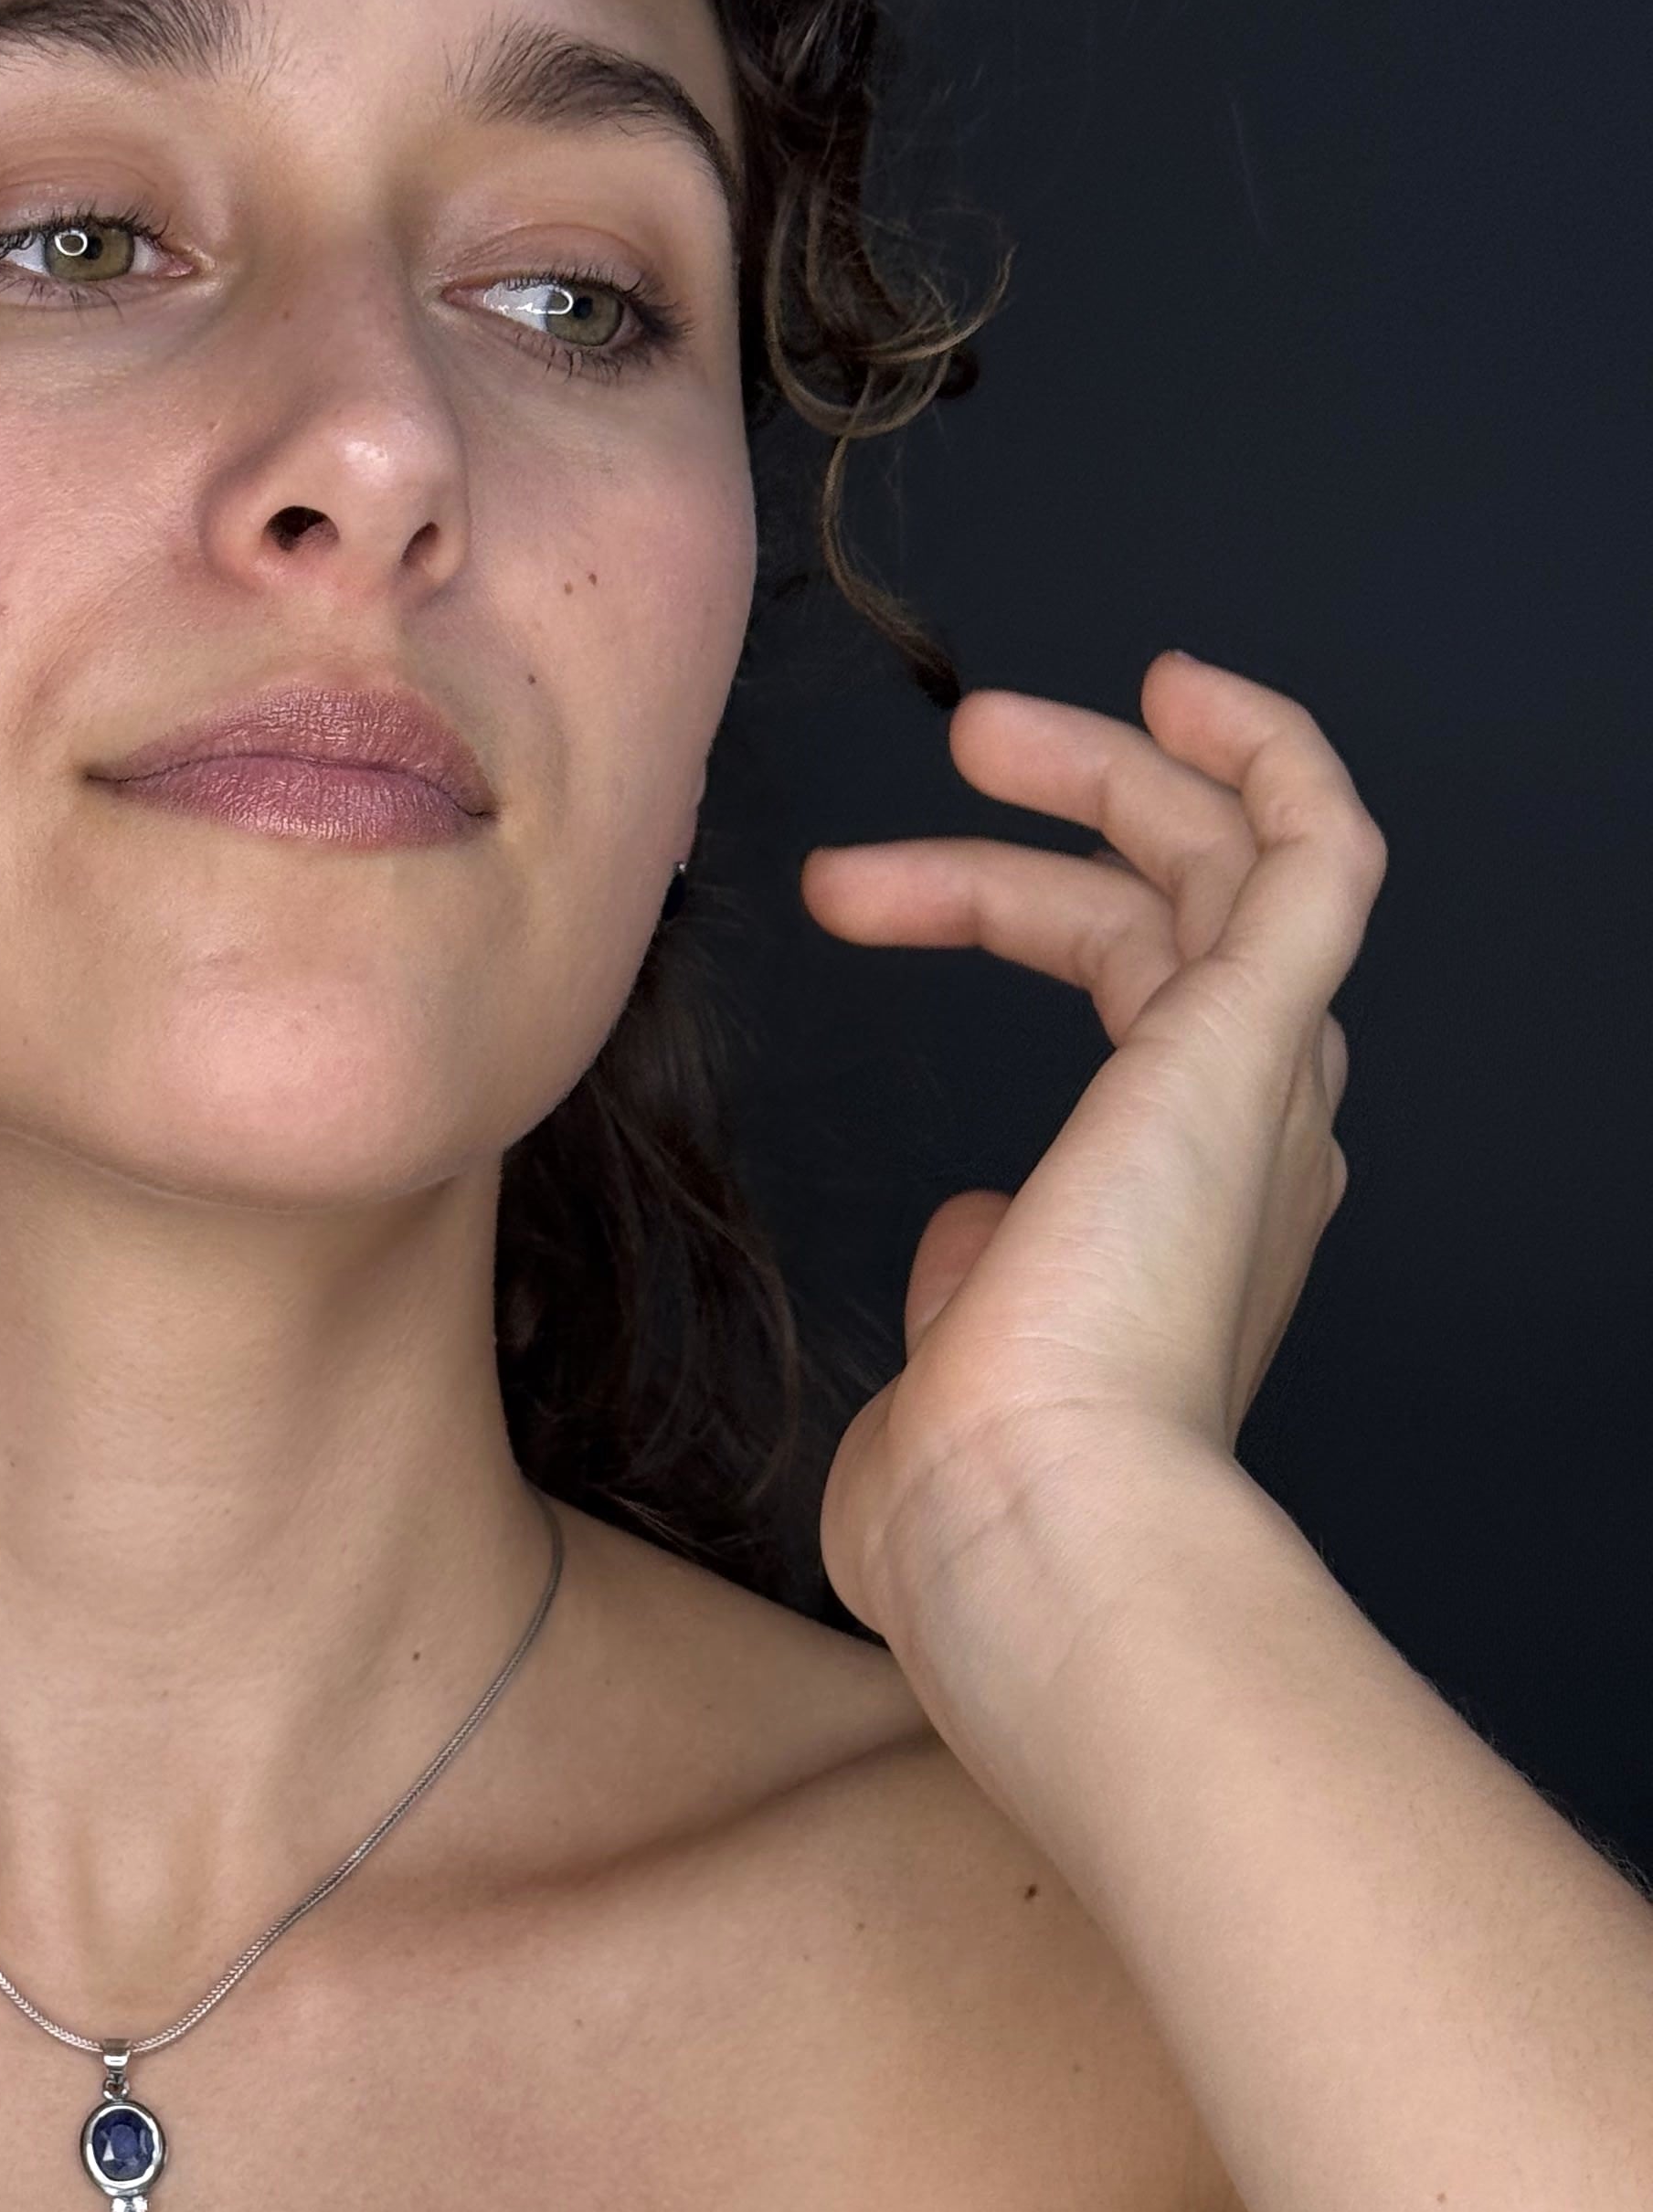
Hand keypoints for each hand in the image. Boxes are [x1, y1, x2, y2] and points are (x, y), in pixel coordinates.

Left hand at [800, 651, 1385, 1643]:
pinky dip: (1269, 756)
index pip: (1135, 1011)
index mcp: (1183, 1215)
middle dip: (1050, 829)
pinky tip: (1183, 685)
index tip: (897, 890)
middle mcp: (1246, 1144)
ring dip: (1114, 776)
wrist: (1025, 1525)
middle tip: (944, 768)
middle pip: (1172, 924)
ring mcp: (1258, 1091)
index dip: (1023, 911)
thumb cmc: (971, 1496)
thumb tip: (974, 1228)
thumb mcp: (958, 1367)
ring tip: (982, 729)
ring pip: (1225, 871)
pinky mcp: (1253, 1043)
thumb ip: (979, 1278)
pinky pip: (1314, 856)